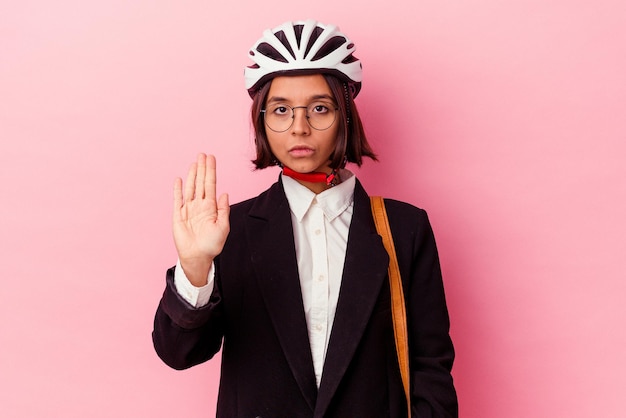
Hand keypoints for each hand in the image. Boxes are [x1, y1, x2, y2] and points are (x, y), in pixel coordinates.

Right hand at [173, 153, 229, 285]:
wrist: (198, 257)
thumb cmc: (212, 244)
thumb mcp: (223, 227)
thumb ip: (224, 210)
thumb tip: (225, 193)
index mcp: (211, 207)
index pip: (211, 185)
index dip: (211, 171)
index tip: (211, 158)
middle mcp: (200, 206)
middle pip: (200, 183)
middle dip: (202, 168)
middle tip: (202, 154)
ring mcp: (188, 209)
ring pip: (190, 188)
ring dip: (192, 175)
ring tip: (194, 163)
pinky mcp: (178, 216)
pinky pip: (177, 200)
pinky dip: (177, 190)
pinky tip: (179, 179)